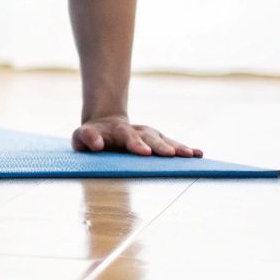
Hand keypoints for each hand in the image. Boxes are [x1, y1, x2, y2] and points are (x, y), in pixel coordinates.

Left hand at [72, 116, 201, 157]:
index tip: (144, 153)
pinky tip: (198, 154)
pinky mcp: (158, 141)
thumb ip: (86, 138)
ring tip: (190, 155)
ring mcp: (149, 135)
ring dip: (176, 147)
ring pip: (163, 140)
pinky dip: (185, 149)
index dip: (135, 144)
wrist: (105, 124)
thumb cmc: (92, 136)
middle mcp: (136, 131)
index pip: (127, 137)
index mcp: (118, 131)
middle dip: (159, 146)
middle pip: (149, 138)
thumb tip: (96, 146)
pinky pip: (173, 145)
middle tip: (169, 155)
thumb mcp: (81, 136)